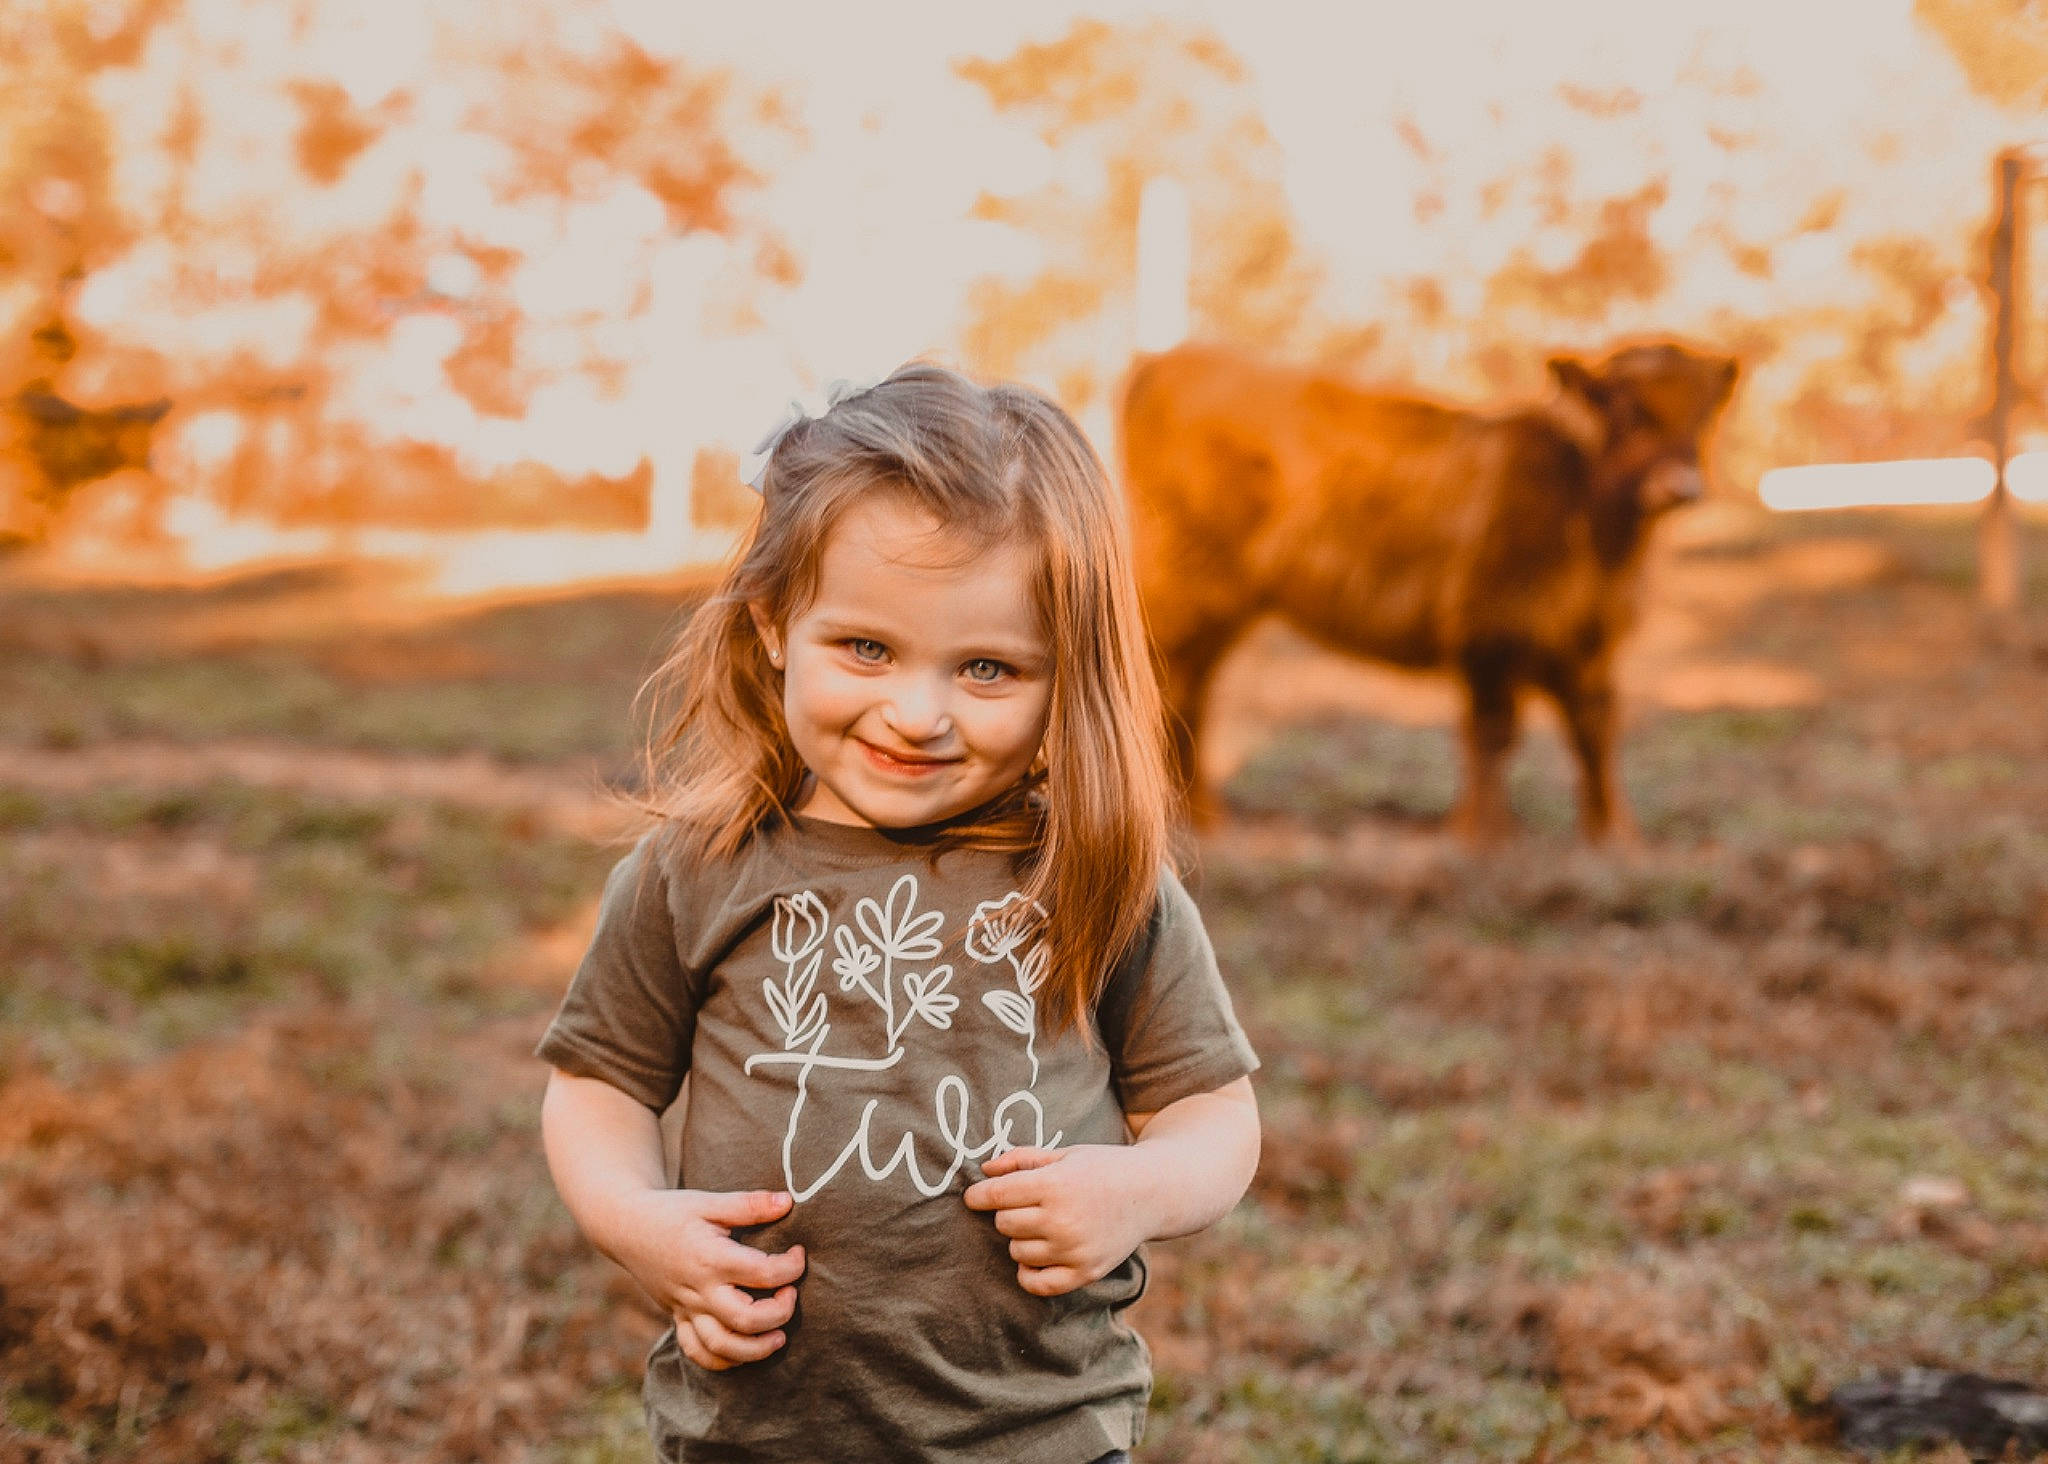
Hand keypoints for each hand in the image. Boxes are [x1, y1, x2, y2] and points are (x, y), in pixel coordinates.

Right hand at [611, 1187, 806, 1370]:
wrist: (626, 1228)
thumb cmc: (671, 1213)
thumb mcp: (709, 1201)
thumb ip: (749, 1204)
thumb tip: (788, 1201)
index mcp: (710, 1258)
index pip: (763, 1273)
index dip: (791, 1267)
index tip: (798, 1254)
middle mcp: (698, 1290)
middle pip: (746, 1320)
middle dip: (779, 1313)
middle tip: (791, 1294)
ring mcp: (686, 1309)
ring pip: (722, 1346)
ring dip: (756, 1349)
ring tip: (779, 1336)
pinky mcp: (678, 1318)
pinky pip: (697, 1352)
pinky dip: (723, 1360)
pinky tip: (745, 1349)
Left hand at [961, 1146, 1156, 1297]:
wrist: (1153, 1193)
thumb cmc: (1104, 1168)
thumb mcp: (1064, 1154)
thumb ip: (1022, 1159)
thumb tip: (985, 1169)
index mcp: (1056, 1184)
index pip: (997, 1195)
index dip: (978, 1196)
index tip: (973, 1197)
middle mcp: (1063, 1220)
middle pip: (1005, 1224)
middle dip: (1008, 1212)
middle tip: (1029, 1204)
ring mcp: (1074, 1250)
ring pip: (1017, 1252)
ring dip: (1022, 1239)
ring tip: (1043, 1225)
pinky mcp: (1085, 1272)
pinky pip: (1038, 1284)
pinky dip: (1029, 1273)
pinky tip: (1037, 1255)